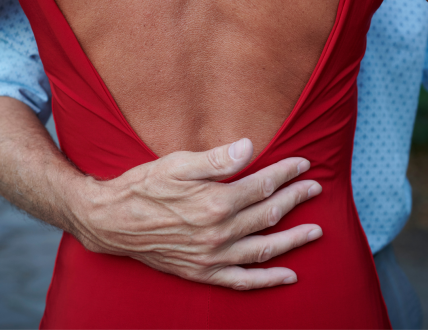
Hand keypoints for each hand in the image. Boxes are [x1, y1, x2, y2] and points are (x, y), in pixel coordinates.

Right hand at [71, 138, 322, 290]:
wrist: (111, 222)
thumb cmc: (143, 187)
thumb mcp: (176, 164)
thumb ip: (216, 159)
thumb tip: (250, 147)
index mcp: (214, 202)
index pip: (262, 185)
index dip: (286, 173)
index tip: (302, 164)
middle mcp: (218, 233)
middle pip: (269, 214)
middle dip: (295, 199)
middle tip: (315, 188)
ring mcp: (212, 257)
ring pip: (264, 249)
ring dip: (293, 239)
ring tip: (316, 230)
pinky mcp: (203, 272)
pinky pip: (243, 280)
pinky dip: (268, 279)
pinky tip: (289, 275)